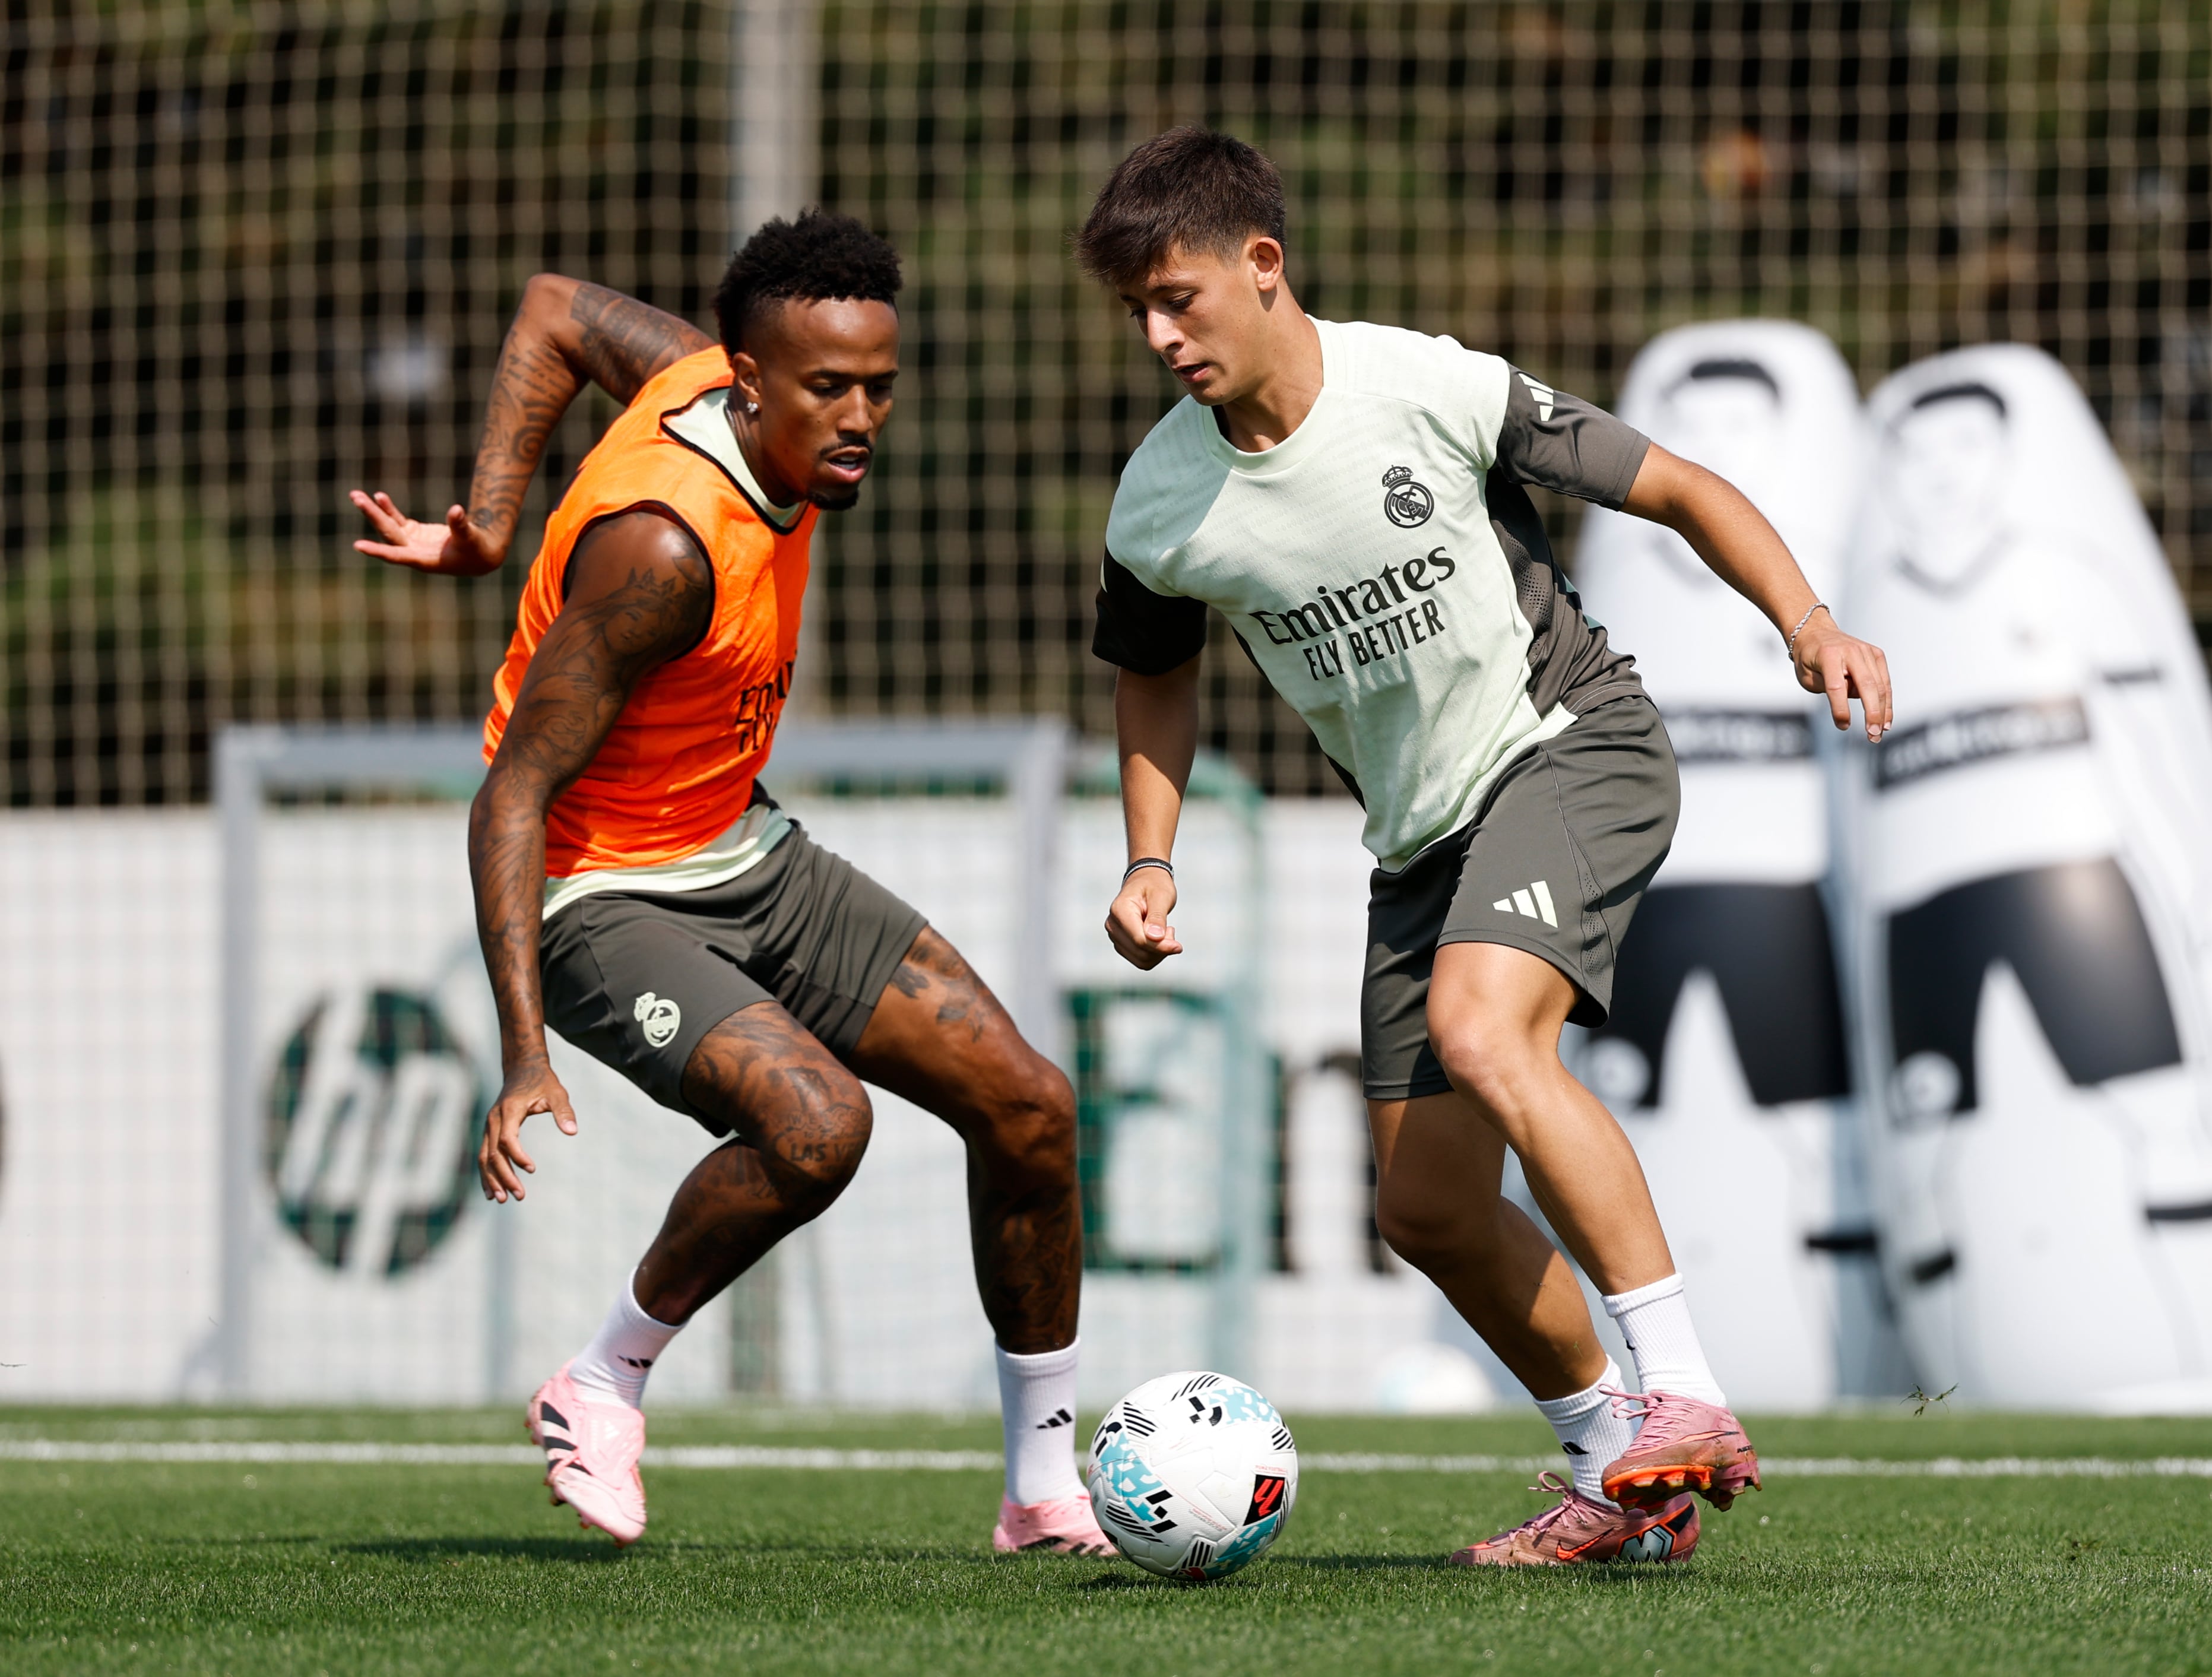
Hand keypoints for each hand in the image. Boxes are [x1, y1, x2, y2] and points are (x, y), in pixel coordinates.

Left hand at [350, 489, 504, 574]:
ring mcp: (411, 542)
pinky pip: (396, 520)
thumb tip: (456, 509)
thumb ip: (460, 525)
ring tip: (355, 495)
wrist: (478, 556)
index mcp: (423, 560)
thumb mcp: (471, 538)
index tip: (358, 546)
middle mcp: (412, 552)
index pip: (396, 555)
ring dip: (372, 511)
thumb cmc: (476, 550)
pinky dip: (387, 509)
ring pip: (388, 525)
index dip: (378, 551)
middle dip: (372, 515)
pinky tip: (378, 496)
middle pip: (388, 533)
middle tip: (356, 498)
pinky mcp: (414, 533)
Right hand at [479, 1055, 577, 1201]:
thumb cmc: (542, 1080)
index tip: (533, 1169)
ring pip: (484, 1157)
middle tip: (519, 1196)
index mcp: (509, 1110)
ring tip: (502, 1200)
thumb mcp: (557, 1092)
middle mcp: (493, 1119)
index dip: (518, 1156)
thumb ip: (564, 1111)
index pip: (507, 1139)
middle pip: (492, 1153)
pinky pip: (484, 1154)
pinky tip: (492, 1190)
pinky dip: (486, 1173)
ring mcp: (488, 1125)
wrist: (522, 1067)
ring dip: (492, 1179)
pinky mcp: (489, 1130)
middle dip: (504, 1176)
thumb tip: (572, 1132)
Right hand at [1105, 866, 1182, 969]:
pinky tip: (1159, 938)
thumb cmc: (1155, 885)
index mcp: (1120, 910)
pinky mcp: (1121, 943)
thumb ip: (1157, 917)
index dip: (1161, 946)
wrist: (1146, 881)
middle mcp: (1112, 925)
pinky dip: (1154, 954)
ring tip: (1166, 931)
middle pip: (1140, 952)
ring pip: (1140, 960)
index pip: (1139, 939)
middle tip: (1172, 930)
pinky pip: (1140, 960)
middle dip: (1162, 948)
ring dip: (1159, 952)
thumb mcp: (1161, 896)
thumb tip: (1155, 938)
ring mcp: (1115, 935)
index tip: (1179, 946)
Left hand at [1791, 609, 1893, 742]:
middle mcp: (1851, 650)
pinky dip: (1886, 701)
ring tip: (1879, 732)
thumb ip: (1828, 688)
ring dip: (1882, 711)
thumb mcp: (1806, 676)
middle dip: (1871, 712)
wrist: (1817, 633)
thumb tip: (1855, 697)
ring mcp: (1866, 651)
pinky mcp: (1877, 654)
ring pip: (1880, 685)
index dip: (1840, 708)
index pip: (1836, 686)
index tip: (1843, 725)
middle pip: (1866, 685)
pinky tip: (1886, 719)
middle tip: (1872, 735)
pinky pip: (1884, 681)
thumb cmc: (1809, 659)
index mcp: (1829, 655)